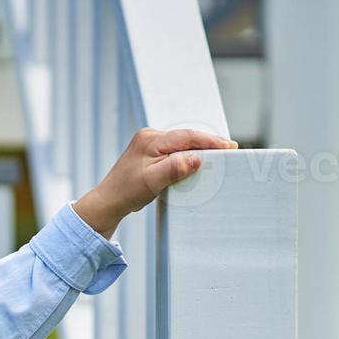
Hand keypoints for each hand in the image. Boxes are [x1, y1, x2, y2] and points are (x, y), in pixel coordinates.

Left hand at [73, 127, 239, 239]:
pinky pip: (174, 150)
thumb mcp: (153, 181)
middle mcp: (149, 137)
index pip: (186, 137)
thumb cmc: (127, 192)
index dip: (209, 141)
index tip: (228, 146)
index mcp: (150, 140)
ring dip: (199, 148)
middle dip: (208, 143)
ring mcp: (149, 143)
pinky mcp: (150, 152)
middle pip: (186, 137)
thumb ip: (175, 167)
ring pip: (181, 143)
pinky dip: (188, 154)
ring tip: (220, 153)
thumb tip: (198, 158)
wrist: (108, 201)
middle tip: (230, 149)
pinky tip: (199, 159)